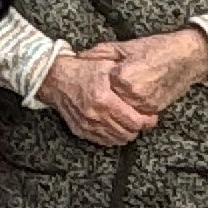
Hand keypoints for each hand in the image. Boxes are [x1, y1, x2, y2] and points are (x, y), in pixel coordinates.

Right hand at [43, 45, 158, 147]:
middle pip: (127, 133)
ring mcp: (87, 124)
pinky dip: (112, 137)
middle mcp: (95, 115)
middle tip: (143, 121)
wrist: (55, 79)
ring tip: (130, 124)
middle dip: (138, 129)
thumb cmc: (80, 70)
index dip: (147, 122)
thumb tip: (141, 81)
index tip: (152, 118)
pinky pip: (102, 141)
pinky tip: (116, 128)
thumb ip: (123, 75)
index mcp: (104, 99)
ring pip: (116, 140)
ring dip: (126, 134)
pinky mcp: (80, 129)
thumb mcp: (104, 65)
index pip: (134, 121)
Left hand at [105, 30, 207, 114]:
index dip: (98, 81)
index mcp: (123, 76)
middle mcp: (134, 94)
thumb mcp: (126, 47)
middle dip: (107, 94)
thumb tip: (81, 56)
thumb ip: (102, 53)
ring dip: (119, 103)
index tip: (100, 77)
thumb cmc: (157, 48)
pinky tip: (132, 96)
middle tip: (109, 86)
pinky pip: (136, 113)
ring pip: (122, 109)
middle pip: (109, 101)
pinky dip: (132, 107)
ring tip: (121, 90)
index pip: (101, 86)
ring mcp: (145, 104)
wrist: (188, 57)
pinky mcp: (154, 110)